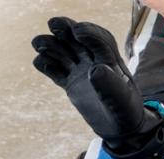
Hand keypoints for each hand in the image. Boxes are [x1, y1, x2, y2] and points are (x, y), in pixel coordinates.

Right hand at [32, 17, 163, 158]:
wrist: (120, 129)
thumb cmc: (125, 113)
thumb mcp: (121, 100)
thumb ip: (110, 85)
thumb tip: (95, 69)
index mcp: (111, 61)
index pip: (99, 39)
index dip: (89, 32)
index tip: (77, 31)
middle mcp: (94, 62)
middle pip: (76, 39)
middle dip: (65, 28)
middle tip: (53, 24)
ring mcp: (81, 71)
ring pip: (62, 52)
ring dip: (49, 45)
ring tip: (38, 44)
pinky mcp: (70, 83)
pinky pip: (55, 70)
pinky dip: (46, 64)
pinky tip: (40, 63)